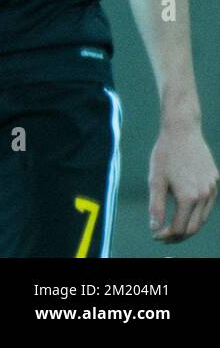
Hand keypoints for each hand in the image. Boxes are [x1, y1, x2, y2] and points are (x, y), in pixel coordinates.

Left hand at [148, 120, 217, 240]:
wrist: (182, 131)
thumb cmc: (165, 154)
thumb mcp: (155, 180)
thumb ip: (155, 206)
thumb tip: (154, 227)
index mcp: (188, 197)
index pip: (180, 228)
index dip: (167, 235)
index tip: (155, 235)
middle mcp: (204, 196)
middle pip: (194, 227)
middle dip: (178, 236)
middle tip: (164, 236)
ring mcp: (212, 189)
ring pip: (203, 217)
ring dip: (189, 226)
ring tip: (173, 228)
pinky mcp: (215, 181)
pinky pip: (208, 204)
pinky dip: (197, 213)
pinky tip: (186, 211)